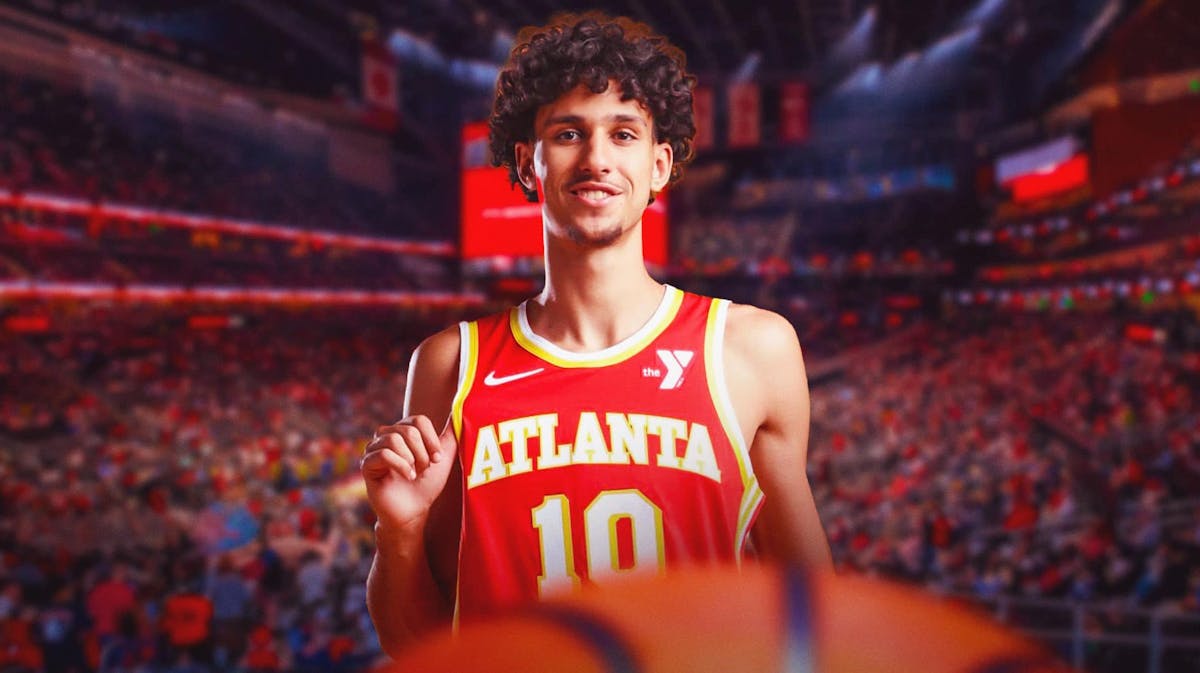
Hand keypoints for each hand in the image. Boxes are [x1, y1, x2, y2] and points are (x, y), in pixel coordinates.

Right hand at [360, 415, 457, 530]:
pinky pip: (383, 454)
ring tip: (414, 474)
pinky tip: (407, 477)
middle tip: (424, 469)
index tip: (438, 459)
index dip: (431, 440)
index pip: (418, 420)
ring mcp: (374, 448)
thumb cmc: (427, 484)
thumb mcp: (443, 458)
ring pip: (394, 440)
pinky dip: (400, 466)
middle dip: (422, 453)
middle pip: (408, 430)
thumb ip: (450, 435)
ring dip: (411, 460)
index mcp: (404, 430)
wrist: (414, 511)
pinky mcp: (367, 464)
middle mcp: (386, 435)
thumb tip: (459, 410)